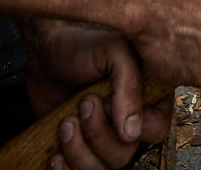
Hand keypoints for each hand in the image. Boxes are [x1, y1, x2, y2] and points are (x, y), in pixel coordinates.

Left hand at [22, 21, 169, 169]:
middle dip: (98, 135)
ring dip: (78, 150)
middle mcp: (128, 120)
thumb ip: (130, 85)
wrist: (44, 51)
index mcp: (148, 96)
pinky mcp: (77, 148)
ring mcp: (101, 136)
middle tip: (84, 105)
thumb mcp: (114, 51)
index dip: (132, 124)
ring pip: (100, 168)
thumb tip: (131, 132)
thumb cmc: (81, 44)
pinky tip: (55, 152)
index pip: (155, 130)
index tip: (107, 100)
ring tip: (66, 122)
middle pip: (124, 155)